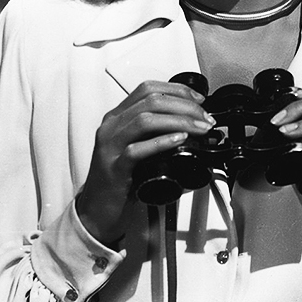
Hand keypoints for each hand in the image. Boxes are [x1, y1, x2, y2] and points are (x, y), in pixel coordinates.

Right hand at [77, 80, 213, 245]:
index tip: (199, 100)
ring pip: (144, 120)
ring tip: (199, 128)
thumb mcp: (136, 147)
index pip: (147, 89)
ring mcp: (110, 146)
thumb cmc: (120, 179)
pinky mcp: (113, 169)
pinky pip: (136, 150)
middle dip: (184, 105)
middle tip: (204, 117)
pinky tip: (179, 140)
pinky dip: (161, 142)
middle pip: (150, 101)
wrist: (97, 211)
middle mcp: (112, 127)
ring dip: (179, 120)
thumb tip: (191, 125)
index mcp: (117, 117)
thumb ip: (154, 132)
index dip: (177, 90)